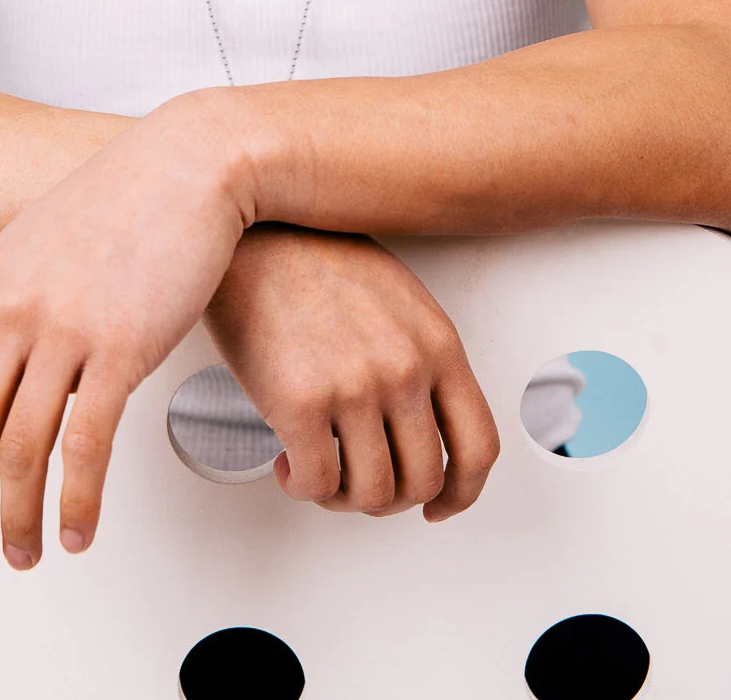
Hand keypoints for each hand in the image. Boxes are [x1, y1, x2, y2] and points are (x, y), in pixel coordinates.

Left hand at [0, 101, 246, 575]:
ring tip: (27, 553)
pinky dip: (77, 502)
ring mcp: (62, 331)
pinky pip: (86, 446)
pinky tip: (79, 528)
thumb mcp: (31, 248)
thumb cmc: (122, 202)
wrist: (188, 164)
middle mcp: (10, 314)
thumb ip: (0, 309)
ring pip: (18, 453)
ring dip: (18, 521)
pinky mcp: (120, 346)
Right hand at [204, 226, 497, 521]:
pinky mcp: (299, 402)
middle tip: (359, 483)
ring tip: (321, 469)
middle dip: (390, 496)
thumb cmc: (313, 254)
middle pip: (423, 480)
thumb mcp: (396, 297)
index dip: (462, 492)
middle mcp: (405, 369)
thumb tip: (421, 424)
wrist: (252, 226)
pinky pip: (316, 483)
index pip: (479, 446)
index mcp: (437, 343)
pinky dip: (303, 486)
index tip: (440, 504)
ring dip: (343, 496)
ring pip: (371, 493)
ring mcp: (354, 387)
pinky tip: (288, 461)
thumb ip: (420, 358)